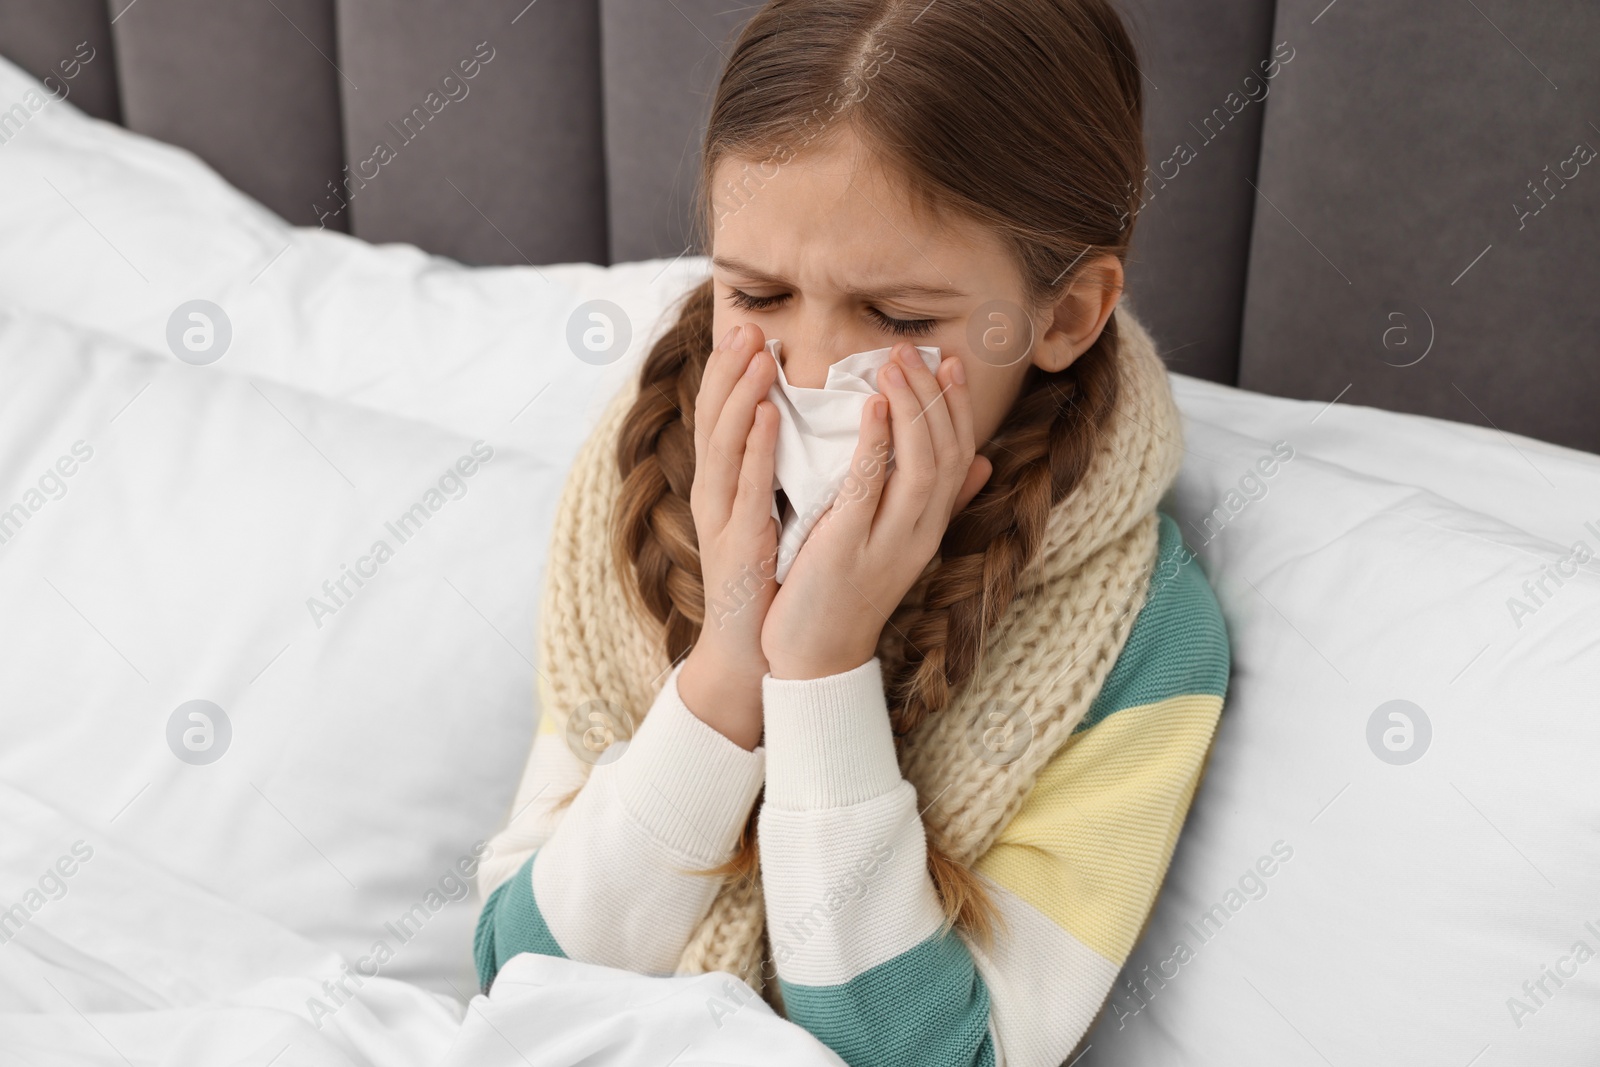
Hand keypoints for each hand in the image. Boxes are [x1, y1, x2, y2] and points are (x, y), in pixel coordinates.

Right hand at [676, 322, 779, 749]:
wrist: (760, 651)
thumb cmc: (776, 581)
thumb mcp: (783, 516)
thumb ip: (793, 472)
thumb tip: (813, 429)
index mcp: (729, 484)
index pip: (727, 414)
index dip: (734, 370)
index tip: (754, 326)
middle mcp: (716, 494)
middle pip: (715, 416)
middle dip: (729, 367)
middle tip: (747, 322)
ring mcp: (721, 518)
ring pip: (724, 443)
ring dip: (741, 394)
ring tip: (757, 353)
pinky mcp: (738, 544)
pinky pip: (746, 489)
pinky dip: (757, 449)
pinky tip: (771, 417)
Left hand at [761, 342, 991, 679]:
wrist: (815, 658)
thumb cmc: (845, 594)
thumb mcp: (896, 544)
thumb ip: (932, 503)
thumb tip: (981, 462)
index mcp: (928, 527)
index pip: (959, 455)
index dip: (958, 407)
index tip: (951, 363)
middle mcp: (919, 533)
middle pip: (946, 452)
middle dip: (934, 395)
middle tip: (914, 350)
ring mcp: (888, 542)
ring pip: (922, 466)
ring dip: (913, 408)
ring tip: (895, 363)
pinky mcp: (848, 548)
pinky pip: (871, 488)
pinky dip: (878, 443)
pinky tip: (873, 407)